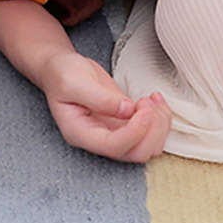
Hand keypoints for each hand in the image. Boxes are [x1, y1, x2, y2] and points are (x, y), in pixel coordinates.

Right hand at [41, 50, 170, 162]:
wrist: (62, 69)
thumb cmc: (62, 74)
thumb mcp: (73, 80)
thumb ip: (99, 97)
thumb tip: (128, 110)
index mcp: (80, 133)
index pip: (112, 146)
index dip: (133, 132)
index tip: (144, 109)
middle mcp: (98, 139)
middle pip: (135, 153)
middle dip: (150, 130)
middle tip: (146, 102)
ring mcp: (114, 134)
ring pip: (148, 147)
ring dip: (159, 125)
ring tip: (152, 99)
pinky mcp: (126, 125)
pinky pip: (151, 134)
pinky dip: (160, 119)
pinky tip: (154, 100)